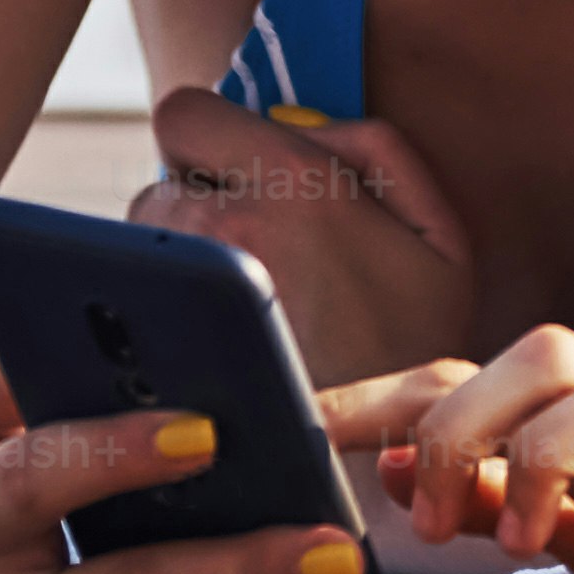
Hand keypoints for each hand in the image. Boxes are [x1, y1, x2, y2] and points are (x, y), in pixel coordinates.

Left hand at [132, 84, 476, 388]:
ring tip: (233, 311)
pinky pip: (134, 309)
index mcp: (291, 182)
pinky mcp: (156, 350)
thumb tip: (290, 120)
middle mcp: (221, 226)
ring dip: (175, 265)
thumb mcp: (438, 234)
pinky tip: (209, 348)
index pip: (183, 113)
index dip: (206, 138)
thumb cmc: (415, 347)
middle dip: (192, 207)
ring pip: (140, 249)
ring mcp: (181, 292)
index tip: (234, 174)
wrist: (386, 460)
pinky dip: (161, 318)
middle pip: (157, 184)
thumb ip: (376, 150)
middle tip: (246, 256)